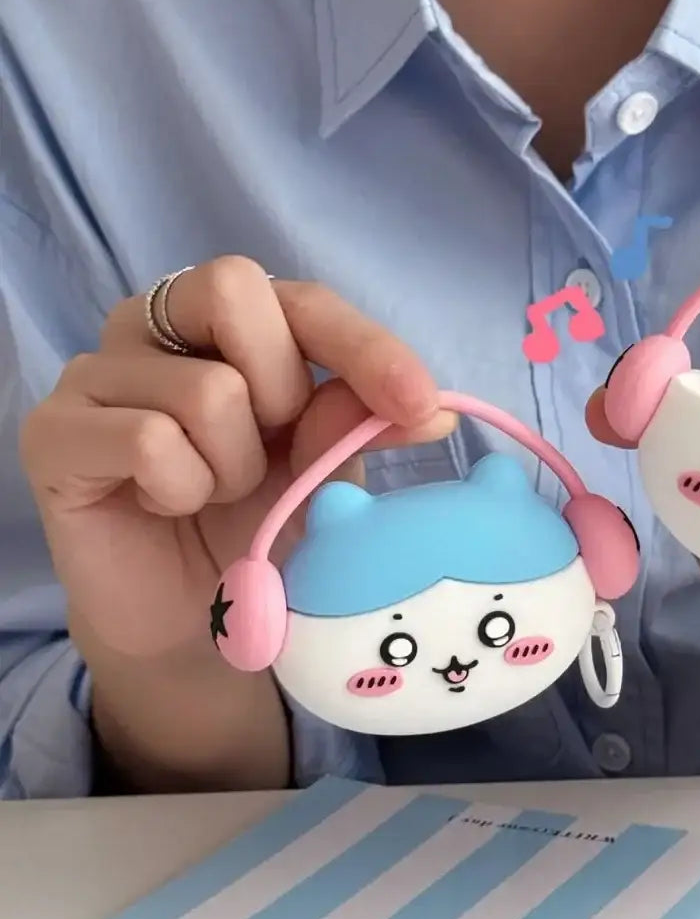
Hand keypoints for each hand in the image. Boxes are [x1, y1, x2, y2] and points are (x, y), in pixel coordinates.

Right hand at [20, 257, 452, 785]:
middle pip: (232, 290)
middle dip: (282, 391)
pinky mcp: (54, 432)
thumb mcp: (327, 475)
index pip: (302, 299)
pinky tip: (168, 506)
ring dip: (234, 467)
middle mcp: (157, 329)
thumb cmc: (260, 532)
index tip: (422, 408)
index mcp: (231, 327)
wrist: (193, 628)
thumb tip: (427, 406)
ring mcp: (98, 374)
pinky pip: (147, 440)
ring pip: (204, 389)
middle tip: (271, 459)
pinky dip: (182, 489)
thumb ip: (356, 426)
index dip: (365, 347)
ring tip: (214, 494)